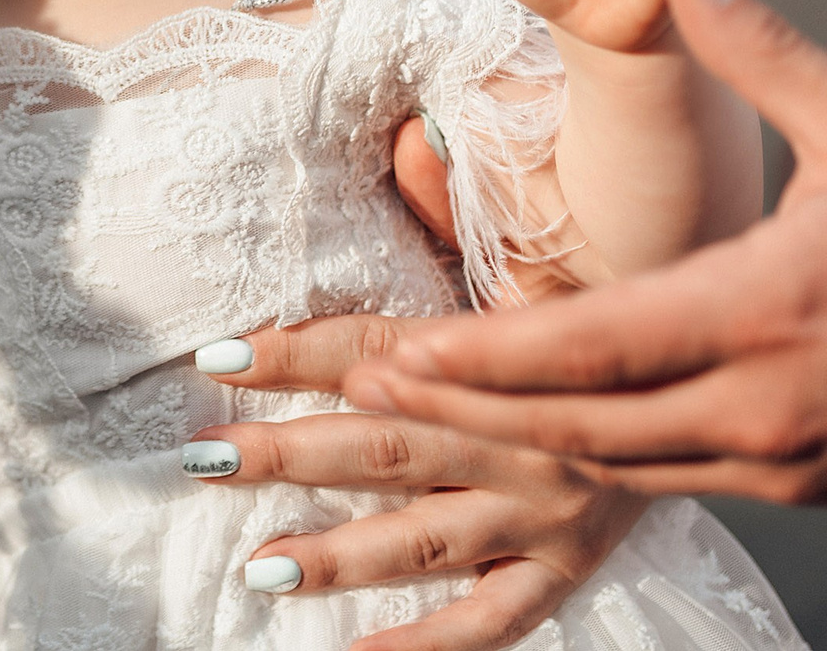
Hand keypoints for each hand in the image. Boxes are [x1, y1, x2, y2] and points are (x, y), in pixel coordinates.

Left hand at [191, 315, 646, 650]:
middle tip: (207, 459)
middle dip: (290, 455)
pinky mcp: (562, 569)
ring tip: (262, 566)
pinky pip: (490, 620)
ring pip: (423, 538)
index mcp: (489, 361)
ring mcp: (538, 511)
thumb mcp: (491, 298)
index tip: (213, 357)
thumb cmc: (553, 339)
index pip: (371, 350)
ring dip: (338, 555)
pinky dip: (425, 644)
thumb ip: (404, 288)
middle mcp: (514, 437)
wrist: (677, 385)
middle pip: (384, 445)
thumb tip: (308, 270)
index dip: (291, 353)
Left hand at [348, 0, 826, 502]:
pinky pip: (663, 474)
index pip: (585, 349)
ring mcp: (782, 459)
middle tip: (360, 386)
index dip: (481, 358)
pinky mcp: (795, 481)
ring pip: (612, 463)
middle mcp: (765, 407)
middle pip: (574, 425)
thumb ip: (759, 53)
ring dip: (508, 436)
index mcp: (763, 310)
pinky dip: (583, 449)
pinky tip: (522, 419)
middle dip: (460, 410)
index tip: (394, 353)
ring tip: (416, 400)